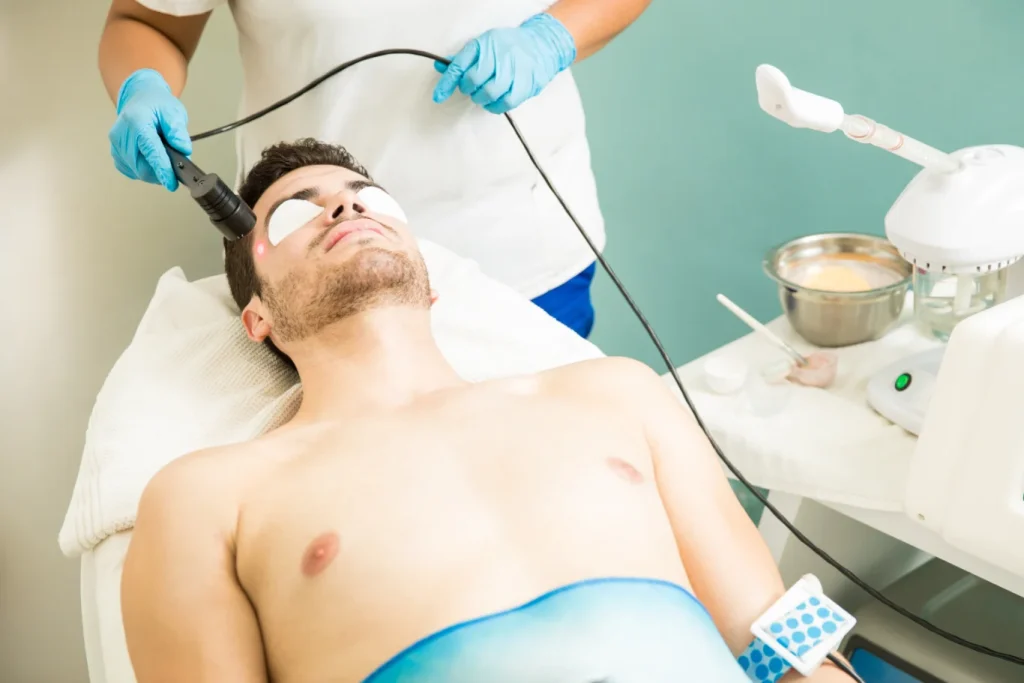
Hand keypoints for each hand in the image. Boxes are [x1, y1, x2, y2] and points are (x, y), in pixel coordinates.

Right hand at [108, 69, 191, 190]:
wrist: (140, 98)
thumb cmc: (157, 104)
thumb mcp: (173, 112)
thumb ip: (178, 132)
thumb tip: (183, 150)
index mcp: (136, 122)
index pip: (150, 151)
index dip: (162, 170)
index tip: (171, 183)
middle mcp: (121, 134)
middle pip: (141, 167)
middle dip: (160, 173)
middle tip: (175, 169)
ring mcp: (116, 145)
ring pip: (136, 171)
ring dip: (153, 172)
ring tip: (163, 157)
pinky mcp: (116, 153)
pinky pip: (131, 170)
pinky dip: (144, 170)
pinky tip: (152, 160)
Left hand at [433, 13, 576, 114]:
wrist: (542, 45)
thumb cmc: (509, 46)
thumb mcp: (484, 44)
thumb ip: (463, 59)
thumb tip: (441, 67)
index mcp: (483, 45)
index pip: (459, 65)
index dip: (446, 83)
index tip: (438, 96)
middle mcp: (497, 56)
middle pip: (472, 81)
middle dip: (468, 89)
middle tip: (472, 88)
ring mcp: (511, 71)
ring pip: (487, 93)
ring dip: (481, 98)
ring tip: (484, 94)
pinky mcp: (523, 86)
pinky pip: (503, 103)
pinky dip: (495, 106)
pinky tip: (494, 102)